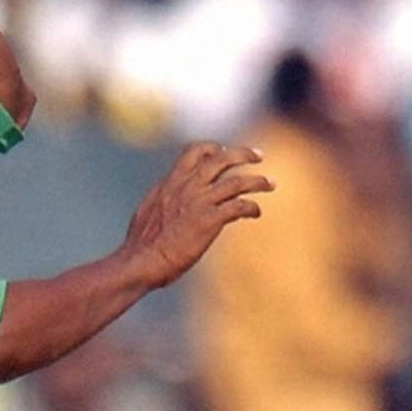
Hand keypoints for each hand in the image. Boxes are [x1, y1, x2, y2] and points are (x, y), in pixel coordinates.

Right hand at [121, 142, 272, 286]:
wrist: (141, 261)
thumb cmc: (141, 245)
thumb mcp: (147, 211)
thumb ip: (162, 200)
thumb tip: (166, 201)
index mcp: (169, 182)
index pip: (194, 153)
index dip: (212, 149)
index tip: (223, 151)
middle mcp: (185, 186)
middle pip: (220, 158)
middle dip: (242, 154)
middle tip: (258, 156)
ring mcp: (198, 202)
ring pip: (236, 181)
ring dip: (257, 180)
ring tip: (270, 183)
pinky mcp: (209, 220)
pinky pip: (239, 207)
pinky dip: (251, 207)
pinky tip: (255, 212)